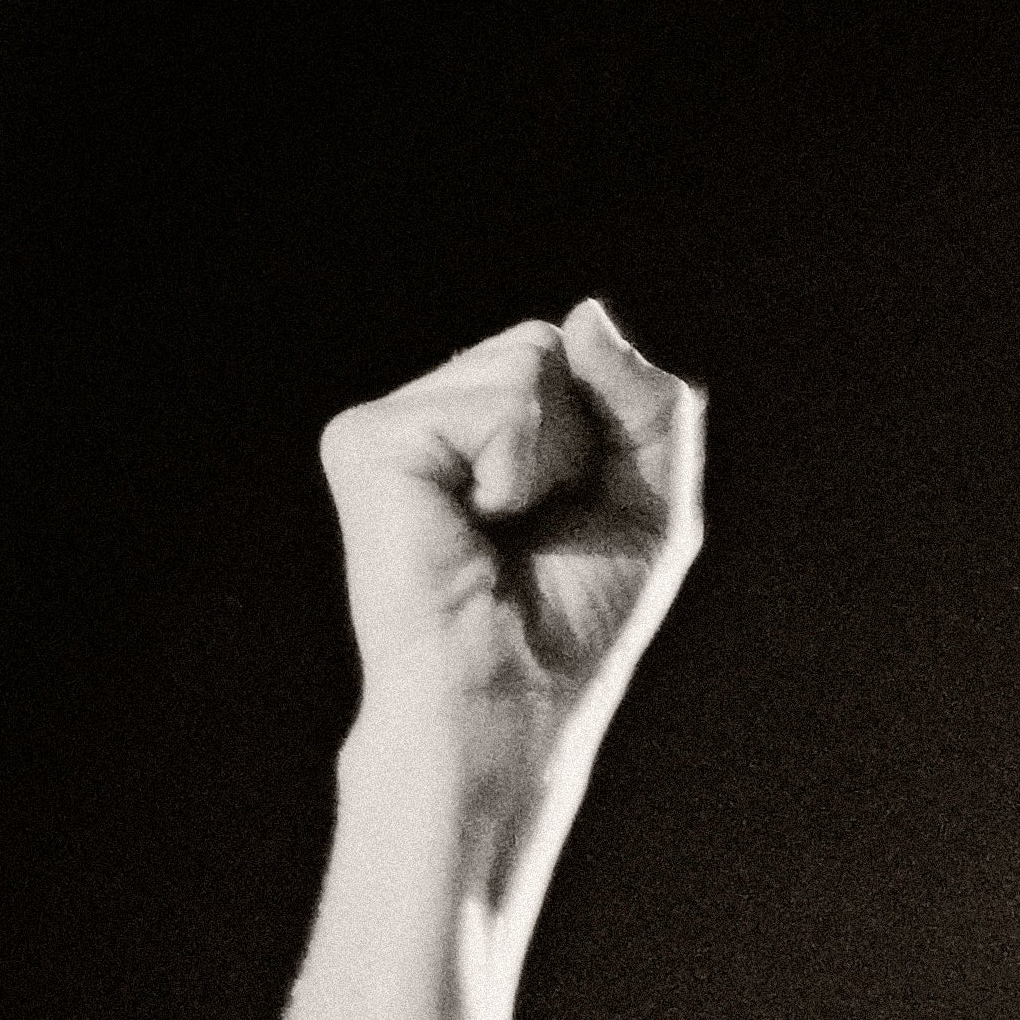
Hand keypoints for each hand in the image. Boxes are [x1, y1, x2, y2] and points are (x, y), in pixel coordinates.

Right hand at [318, 303, 706, 819]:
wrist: (510, 705)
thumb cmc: (572, 624)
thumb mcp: (651, 502)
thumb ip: (648, 404)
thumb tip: (586, 314)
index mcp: (482, 424)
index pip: (570, 351)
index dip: (607, 433)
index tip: (578, 512)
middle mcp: (428, 413)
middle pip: (547, 343)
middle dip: (581, 442)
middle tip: (536, 528)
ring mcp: (391, 422)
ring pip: (526, 359)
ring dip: (552, 459)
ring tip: (501, 530)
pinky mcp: (368, 439)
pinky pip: (499, 399)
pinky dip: (517, 469)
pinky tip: (473, 526)